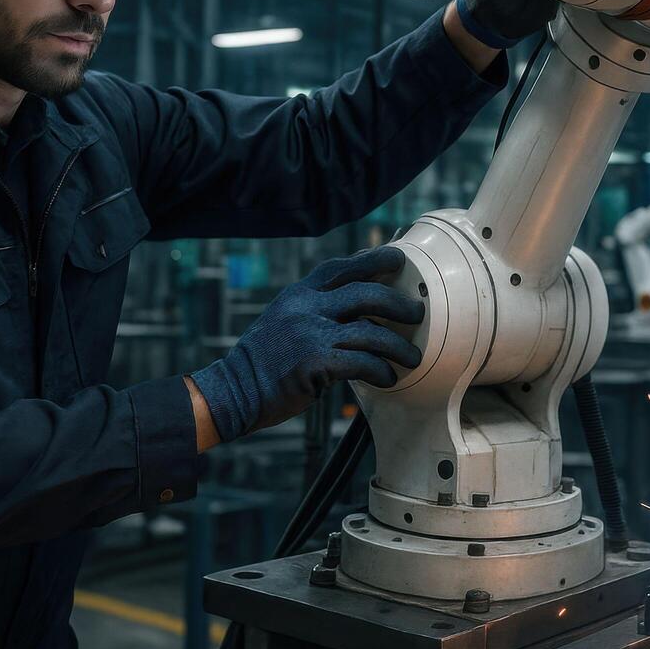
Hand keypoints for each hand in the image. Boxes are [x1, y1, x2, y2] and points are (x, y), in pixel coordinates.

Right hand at [190, 246, 423, 441]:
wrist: (233, 390)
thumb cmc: (263, 362)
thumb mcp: (282, 320)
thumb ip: (313, 309)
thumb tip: (356, 308)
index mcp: (298, 294)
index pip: (340, 267)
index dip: (371, 259)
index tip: (396, 258)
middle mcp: (305, 307)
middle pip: (365, 292)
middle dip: (398, 302)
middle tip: (416, 311)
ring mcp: (311, 334)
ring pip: (371, 331)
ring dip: (398, 345)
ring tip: (412, 356)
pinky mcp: (315, 363)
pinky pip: (362, 362)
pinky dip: (381, 371)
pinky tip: (389, 378)